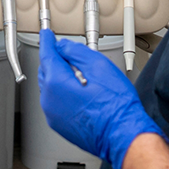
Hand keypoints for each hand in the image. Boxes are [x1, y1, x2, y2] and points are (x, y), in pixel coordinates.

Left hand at [38, 30, 165, 168]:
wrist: (122, 134)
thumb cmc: (116, 106)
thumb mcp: (99, 66)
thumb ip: (76, 52)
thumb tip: (63, 47)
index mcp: (56, 83)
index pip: (46, 55)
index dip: (47, 42)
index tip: (46, 35)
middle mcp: (49, 100)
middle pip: (46, 71)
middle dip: (54, 59)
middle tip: (66, 52)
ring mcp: (53, 114)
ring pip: (49, 87)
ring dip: (58, 76)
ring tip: (78, 73)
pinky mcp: (59, 124)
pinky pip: (54, 102)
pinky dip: (61, 92)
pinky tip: (78, 91)